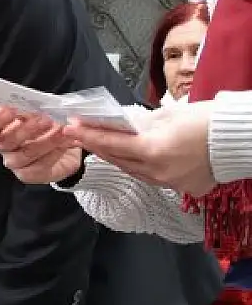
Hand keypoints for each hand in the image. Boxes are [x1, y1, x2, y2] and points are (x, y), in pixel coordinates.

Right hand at [0, 107, 83, 184]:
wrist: (67, 142)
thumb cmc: (49, 122)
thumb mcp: (44, 109)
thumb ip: (38, 106)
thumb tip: (44, 103)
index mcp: (0, 126)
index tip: (10, 110)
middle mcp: (3, 145)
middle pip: (4, 141)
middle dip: (27, 130)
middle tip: (46, 119)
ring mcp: (13, 161)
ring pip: (23, 156)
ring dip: (45, 142)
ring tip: (61, 131)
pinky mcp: (28, 174)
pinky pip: (37, 168)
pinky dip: (53, 154)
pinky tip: (65, 144)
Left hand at [65, 100, 215, 195]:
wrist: (240, 138)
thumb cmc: (207, 120)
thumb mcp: (169, 115)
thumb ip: (142, 124)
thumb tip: (125, 127)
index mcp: (153, 151)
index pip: (111, 144)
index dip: (89, 136)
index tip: (70, 128)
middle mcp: (158, 172)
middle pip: (119, 161)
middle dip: (99, 147)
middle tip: (81, 134)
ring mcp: (171, 183)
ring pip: (135, 173)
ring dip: (118, 160)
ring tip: (103, 147)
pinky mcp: (185, 189)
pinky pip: (154, 179)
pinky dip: (142, 169)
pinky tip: (135, 160)